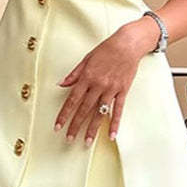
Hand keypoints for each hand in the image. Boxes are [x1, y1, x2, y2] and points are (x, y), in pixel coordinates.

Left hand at [54, 29, 142, 146]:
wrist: (127, 44)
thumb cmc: (107, 49)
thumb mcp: (86, 59)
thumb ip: (74, 74)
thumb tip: (61, 84)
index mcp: (86, 77)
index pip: (72, 100)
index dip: (64, 115)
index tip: (58, 126)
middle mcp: (97, 85)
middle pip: (84, 109)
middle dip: (75, 125)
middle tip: (69, 139)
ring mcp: (111, 89)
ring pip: (99, 113)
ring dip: (92, 128)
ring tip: (87, 142)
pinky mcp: (122, 91)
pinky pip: (118, 110)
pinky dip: (115, 123)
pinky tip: (112, 135)